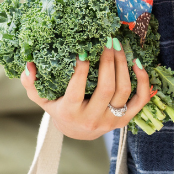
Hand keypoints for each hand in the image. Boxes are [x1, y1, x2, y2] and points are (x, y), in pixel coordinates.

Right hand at [20, 36, 150, 139]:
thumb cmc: (59, 109)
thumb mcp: (42, 99)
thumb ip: (32, 84)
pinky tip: (138, 63)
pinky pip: (141, 99)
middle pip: (107, 88)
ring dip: (124, 65)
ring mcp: (112, 120)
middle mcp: (93, 119)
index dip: (81, 72)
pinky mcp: (127, 119)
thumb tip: (29, 65)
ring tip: (120, 46)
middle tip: (108, 41)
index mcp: (70, 114)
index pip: (76, 92)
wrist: (79, 131)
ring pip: (124, 90)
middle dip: (109, 62)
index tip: (83, 52)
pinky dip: (143, 81)